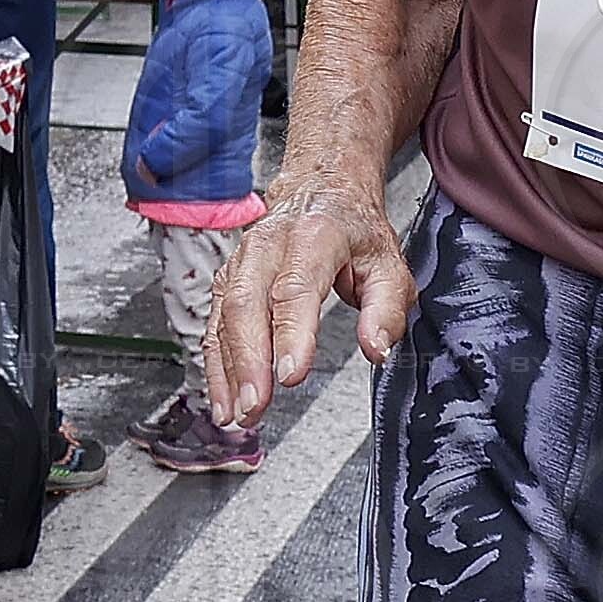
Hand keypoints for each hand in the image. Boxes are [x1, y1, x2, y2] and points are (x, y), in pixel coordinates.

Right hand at [203, 185, 415, 428]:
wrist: (321, 187)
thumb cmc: (353, 230)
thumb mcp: (388, 262)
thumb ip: (386, 309)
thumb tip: (375, 350)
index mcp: (314, 236)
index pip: (295, 287)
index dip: (291, 334)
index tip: (292, 375)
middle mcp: (268, 245)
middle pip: (247, 303)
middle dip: (248, 361)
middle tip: (256, 407)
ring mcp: (241, 261)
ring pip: (224, 316)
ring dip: (227, 369)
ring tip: (237, 414)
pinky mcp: (227, 280)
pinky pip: (214, 324)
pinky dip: (215, 365)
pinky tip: (223, 399)